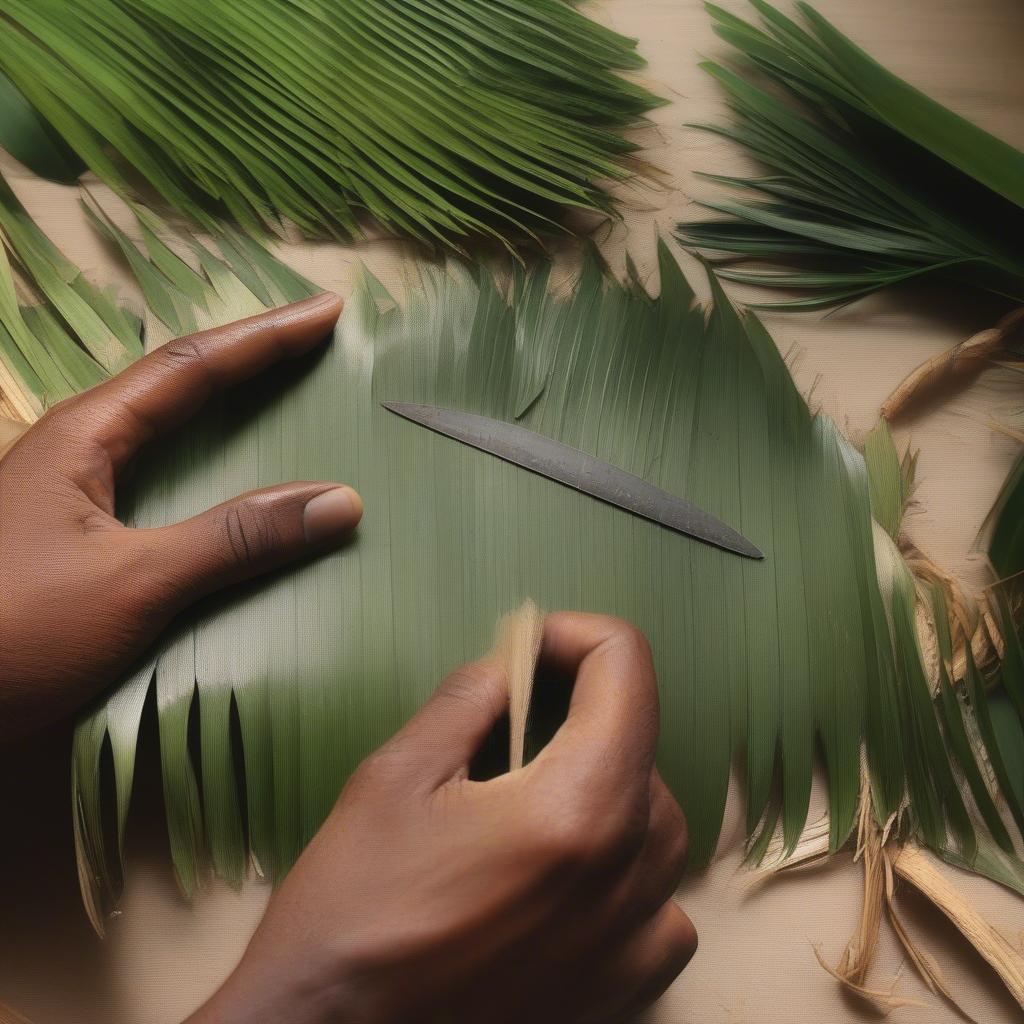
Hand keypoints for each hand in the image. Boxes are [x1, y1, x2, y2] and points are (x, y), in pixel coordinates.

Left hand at [0, 293, 361, 739]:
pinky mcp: (80, 539)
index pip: (190, 366)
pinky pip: (163, 482)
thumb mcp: (133, 582)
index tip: (327, 312)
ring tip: (286, 396)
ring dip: (230, 409)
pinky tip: (235, 487)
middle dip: (250, 358)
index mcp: (84, 436)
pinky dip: (213, 470)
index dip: (264, 336)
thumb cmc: (14, 631)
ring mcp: (76, 495)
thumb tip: (341, 501)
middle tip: (314, 343)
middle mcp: (79, 450)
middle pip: (179, 384)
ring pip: (168, 433)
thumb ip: (234, 539)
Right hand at [190, 613, 695, 1023]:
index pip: (627, 670)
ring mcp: (632, 941)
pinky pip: (660, 906)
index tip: (532, 648)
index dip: (577, 636)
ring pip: (656, 821)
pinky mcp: (622, 991)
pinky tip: (563, 875)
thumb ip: (466, 702)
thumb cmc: (353, 913)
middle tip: (510, 722)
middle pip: (640, 744)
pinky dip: (624, 869)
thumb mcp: (393, 778)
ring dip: (604, 785)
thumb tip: (509, 664)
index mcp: (578, 808)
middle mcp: (626, 873)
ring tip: (528, 798)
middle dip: (581, 711)